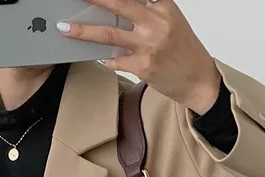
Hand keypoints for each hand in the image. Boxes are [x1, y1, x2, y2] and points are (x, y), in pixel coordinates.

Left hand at [57, 0, 221, 113]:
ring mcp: (149, 46)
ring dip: (84, 31)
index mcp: (164, 6)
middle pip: (118, 4)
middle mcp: (156, 23)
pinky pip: (115, 60)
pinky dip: (105, 58)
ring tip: (66, 28)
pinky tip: (98, 55)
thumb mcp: (170, 20)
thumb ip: (148, 10)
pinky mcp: (143, 67)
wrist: (199, 80)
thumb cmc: (183, 50)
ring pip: (109, 34)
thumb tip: (117, 8)